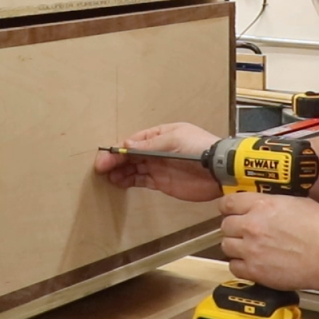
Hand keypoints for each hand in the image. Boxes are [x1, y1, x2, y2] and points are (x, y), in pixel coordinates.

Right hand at [94, 123, 220, 202]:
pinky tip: (118, 182)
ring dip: (119, 171)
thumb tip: (126, 144)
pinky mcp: (161, 182)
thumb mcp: (174, 140)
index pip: (133, 141)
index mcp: (160, 135)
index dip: (118, 149)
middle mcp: (157, 150)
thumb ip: (149, 144)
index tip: (105, 156)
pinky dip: (128, 181)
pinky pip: (140, 180)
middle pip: (130, 155)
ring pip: (133, 168)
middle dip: (115, 160)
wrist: (218, 171)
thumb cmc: (199, 149)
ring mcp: (158, 166)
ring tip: (107, 177)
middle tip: (100, 168)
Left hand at [218, 193, 318, 289]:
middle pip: (225, 225)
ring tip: (248, 248)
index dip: (228, 207)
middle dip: (234, 227)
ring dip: (235, 246)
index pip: (228, 202)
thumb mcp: (298, 202)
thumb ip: (274, 202)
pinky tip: (251, 263)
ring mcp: (251, 250)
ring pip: (226, 246)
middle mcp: (252, 226)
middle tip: (244, 231)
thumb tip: (265, 204)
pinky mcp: (255, 271)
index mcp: (262, 205)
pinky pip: (234, 267)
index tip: (231, 210)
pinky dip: (240, 265)